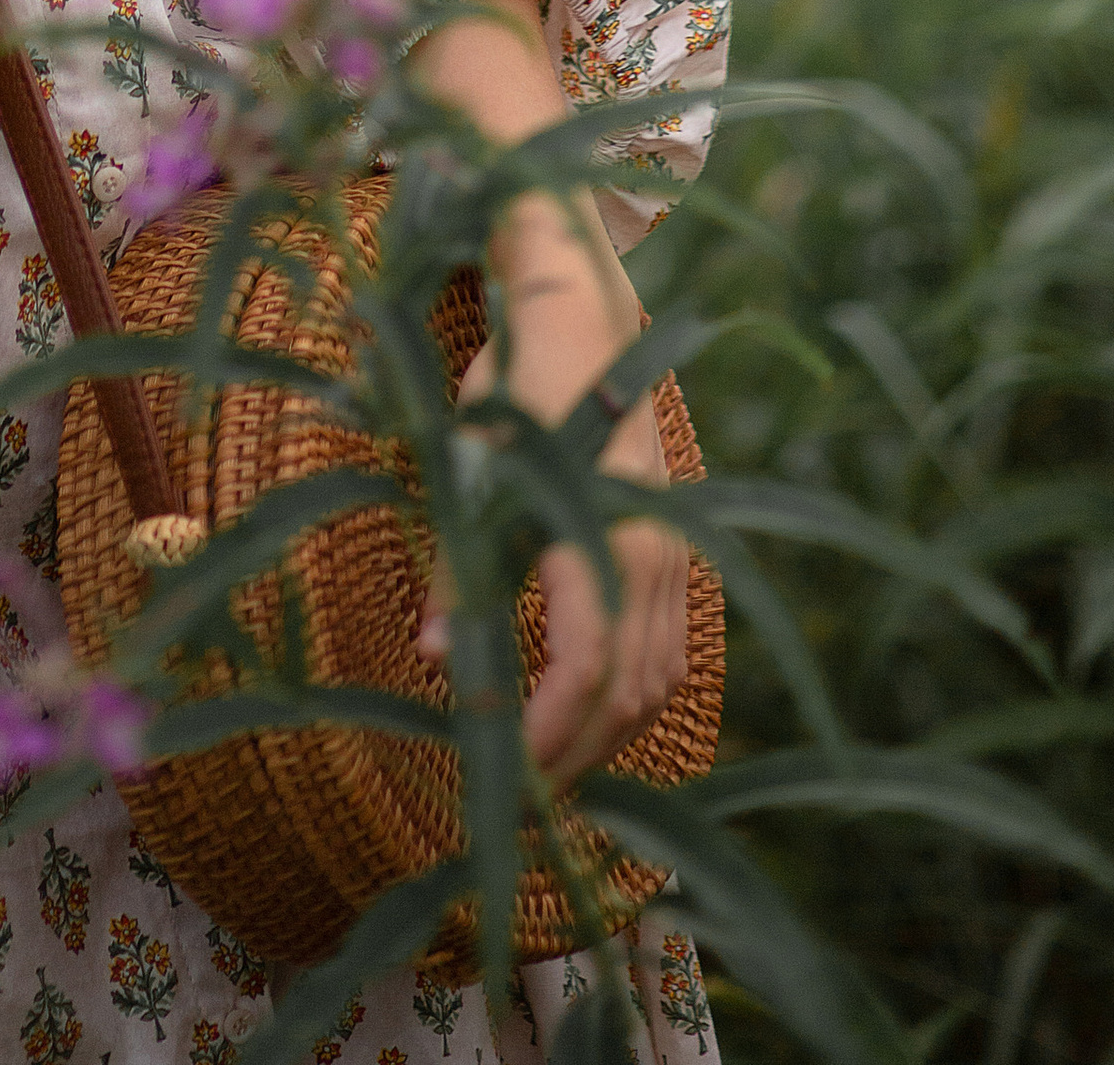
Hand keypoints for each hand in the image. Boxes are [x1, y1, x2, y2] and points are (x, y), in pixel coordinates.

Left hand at [423, 293, 690, 786]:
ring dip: (610, 737)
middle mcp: (650, 550)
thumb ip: (462, 567)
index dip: (544, 732)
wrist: (582, 315)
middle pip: (628, 692)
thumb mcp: (472, 466)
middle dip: (576, 756)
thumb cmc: (514, 385)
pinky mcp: (674, 546)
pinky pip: (671, 648)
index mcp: (597, 531)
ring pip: (658, 680)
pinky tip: (593, 714)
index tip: (502, 770)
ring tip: (552, 771)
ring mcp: (671, 550)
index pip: (583, 667)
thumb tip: (439, 658)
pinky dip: (637, 697)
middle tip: (519, 797)